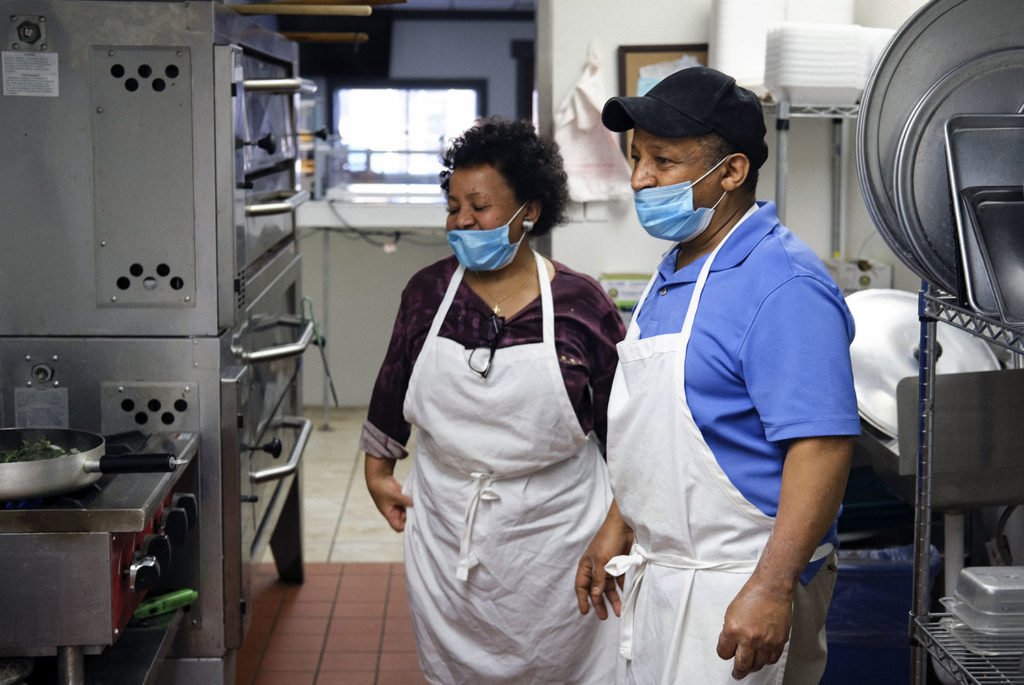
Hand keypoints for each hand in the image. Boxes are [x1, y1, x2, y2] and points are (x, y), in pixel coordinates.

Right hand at [364, 455, 412, 531]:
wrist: (379, 477)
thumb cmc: (382, 488)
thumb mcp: (395, 495)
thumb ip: (405, 500)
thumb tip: (415, 504)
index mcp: (390, 514)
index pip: (397, 526)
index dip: (405, 526)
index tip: (412, 520)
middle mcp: (394, 512)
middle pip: (405, 520)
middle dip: (411, 517)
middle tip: (419, 511)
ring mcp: (398, 505)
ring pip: (408, 511)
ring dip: (413, 509)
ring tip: (419, 505)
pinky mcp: (402, 498)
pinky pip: (409, 503)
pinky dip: (413, 502)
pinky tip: (418, 499)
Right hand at [575, 501, 631, 619]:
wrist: (624, 525)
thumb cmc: (607, 539)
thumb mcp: (601, 560)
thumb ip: (599, 579)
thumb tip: (595, 595)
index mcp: (586, 565)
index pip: (582, 585)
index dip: (583, 599)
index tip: (585, 611)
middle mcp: (596, 568)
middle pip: (596, 589)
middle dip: (599, 603)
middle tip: (604, 617)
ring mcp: (608, 567)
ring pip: (609, 587)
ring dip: (613, 599)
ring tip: (618, 611)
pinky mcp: (620, 565)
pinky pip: (619, 581)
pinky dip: (621, 589)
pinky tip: (625, 598)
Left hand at [715, 579, 792, 679]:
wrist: (771, 589)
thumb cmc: (752, 596)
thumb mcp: (731, 613)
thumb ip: (730, 631)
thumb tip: (731, 645)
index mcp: (733, 630)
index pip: (724, 653)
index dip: (724, 653)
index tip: (726, 653)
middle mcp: (749, 638)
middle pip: (741, 665)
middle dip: (738, 672)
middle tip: (737, 674)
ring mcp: (765, 641)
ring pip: (758, 665)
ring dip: (753, 666)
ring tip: (750, 665)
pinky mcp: (779, 642)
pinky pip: (772, 659)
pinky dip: (766, 660)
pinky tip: (763, 658)